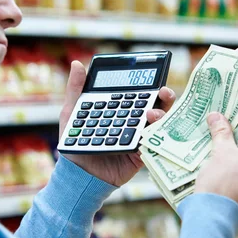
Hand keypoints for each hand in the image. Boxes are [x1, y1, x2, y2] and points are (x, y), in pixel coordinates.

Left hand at [59, 61, 175, 186]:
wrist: (77, 173)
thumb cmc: (75, 142)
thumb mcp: (72, 112)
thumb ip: (76, 89)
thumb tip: (77, 64)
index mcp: (120, 109)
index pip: (139, 94)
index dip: (150, 85)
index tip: (155, 79)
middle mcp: (133, 121)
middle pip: (156, 106)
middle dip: (164, 97)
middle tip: (163, 92)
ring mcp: (139, 137)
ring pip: (158, 124)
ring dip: (160, 116)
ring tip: (151, 114)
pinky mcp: (141, 154)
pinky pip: (154, 145)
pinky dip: (156, 138)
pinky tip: (152, 133)